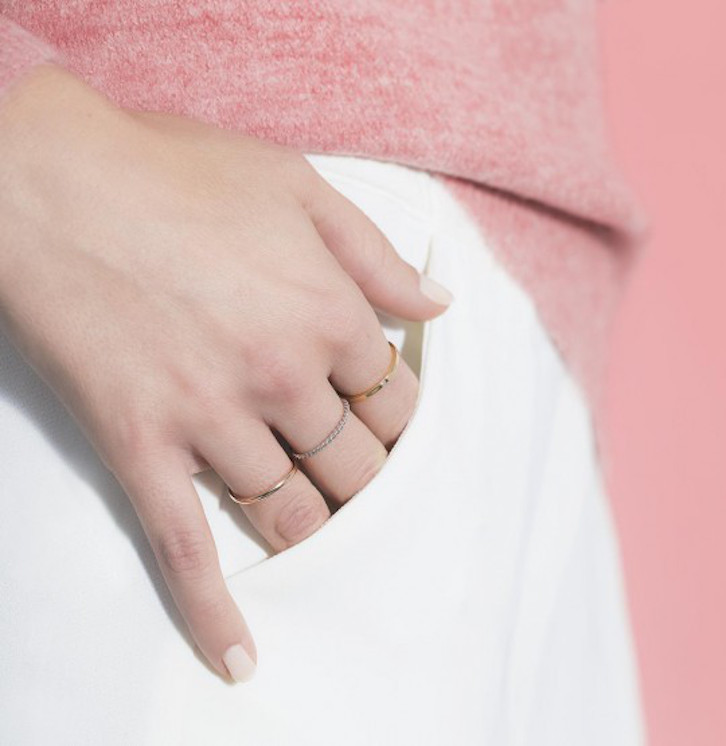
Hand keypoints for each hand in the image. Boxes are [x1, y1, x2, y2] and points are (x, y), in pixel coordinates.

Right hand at [0, 65, 452, 681]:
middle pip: (358, 464)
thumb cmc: (178, 172)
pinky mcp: (144, 448)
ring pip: (293, 511)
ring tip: (324, 528)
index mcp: (329, 314)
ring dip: (319, 526)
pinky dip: (215, 612)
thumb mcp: (299, 187)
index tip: (391, 424)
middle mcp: (282, 376)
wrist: (54, 180)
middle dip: (369, 475)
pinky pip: (188, 548)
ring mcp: (212, 420)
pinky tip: (240, 657)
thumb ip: (376, 254)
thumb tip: (438, 304)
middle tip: (362, 477)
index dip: (403, 417)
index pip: (398, 400)